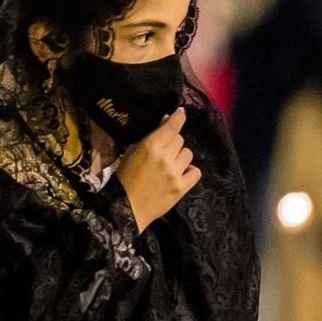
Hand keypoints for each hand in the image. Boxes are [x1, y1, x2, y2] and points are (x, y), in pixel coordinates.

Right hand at [117, 108, 201, 231]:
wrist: (127, 207)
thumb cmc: (125, 178)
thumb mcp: (132, 152)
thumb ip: (149, 137)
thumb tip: (166, 120)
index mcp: (150, 147)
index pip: (172, 126)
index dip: (178, 117)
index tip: (181, 113)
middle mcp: (165, 158)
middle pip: (180, 139)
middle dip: (173, 143)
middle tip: (164, 151)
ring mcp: (175, 173)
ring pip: (188, 154)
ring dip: (180, 157)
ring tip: (170, 165)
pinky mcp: (182, 187)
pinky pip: (196, 171)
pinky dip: (189, 171)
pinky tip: (180, 174)